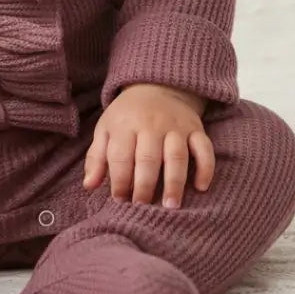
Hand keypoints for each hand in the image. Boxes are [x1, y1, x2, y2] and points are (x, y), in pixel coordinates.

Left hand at [83, 83, 213, 208]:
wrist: (156, 86)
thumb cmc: (127, 116)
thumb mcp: (106, 129)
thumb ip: (96, 157)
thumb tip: (88, 186)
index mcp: (125, 125)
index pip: (120, 156)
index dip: (119, 181)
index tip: (119, 200)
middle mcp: (151, 125)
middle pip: (148, 158)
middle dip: (144, 186)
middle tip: (142, 208)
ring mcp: (176, 127)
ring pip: (177, 155)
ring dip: (174, 182)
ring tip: (170, 206)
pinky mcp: (196, 129)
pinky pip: (204, 148)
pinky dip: (205, 168)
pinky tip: (201, 187)